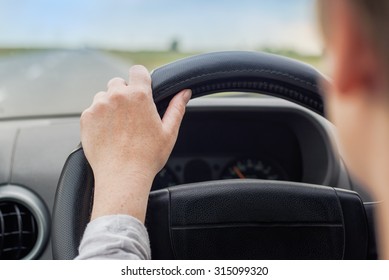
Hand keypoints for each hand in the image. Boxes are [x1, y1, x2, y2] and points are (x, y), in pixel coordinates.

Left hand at [80, 65, 190, 220]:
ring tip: (118, 126)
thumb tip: (185, 93)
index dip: (140, 78)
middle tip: (130, 115)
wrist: (122, 176)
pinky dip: (98, 118)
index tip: (141, 88)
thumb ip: (177, 108)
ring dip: (110, 105)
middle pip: (118, 83)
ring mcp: (99, 106)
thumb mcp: (169, 132)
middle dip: (124, 94)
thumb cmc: (147, 157)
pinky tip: (108, 134)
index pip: (137, 70)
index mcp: (139, 96)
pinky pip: (92, 110)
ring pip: (103, 96)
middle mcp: (117, 96)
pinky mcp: (86, 118)